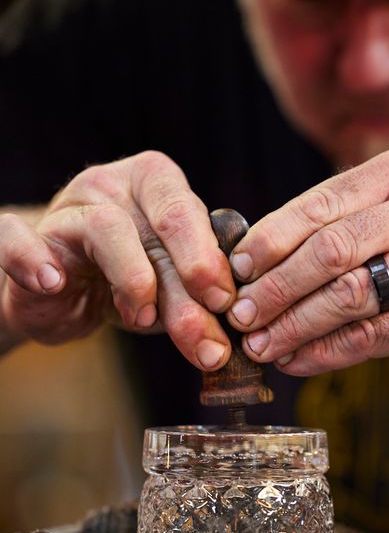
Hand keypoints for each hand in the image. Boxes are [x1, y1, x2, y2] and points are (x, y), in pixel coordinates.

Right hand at [0, 151, 235, 368]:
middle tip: (209, 308)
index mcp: (156, 188)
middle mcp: (114, 187)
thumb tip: (224, 345)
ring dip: (134, 279)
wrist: (58, 294)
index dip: (209, 256)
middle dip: (191, 267)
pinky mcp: (26, 239)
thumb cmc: (122, 283)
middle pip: (161, 217)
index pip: (188, 210)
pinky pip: (18, 239)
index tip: (225, 301)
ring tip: (141, 319)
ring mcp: (68, 209)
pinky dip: (33, 260)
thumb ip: (194, 304)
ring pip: (106, 228)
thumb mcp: (167, 291)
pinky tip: (53, 284)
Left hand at [226, 147, 388, 379]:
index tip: (235, 268)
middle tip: (240, 314)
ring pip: (346, 296)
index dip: (269, 239)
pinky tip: (297, 362)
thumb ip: (347, 226)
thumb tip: (259, 257)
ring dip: (294, 326)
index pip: (319, 204)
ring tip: (261, 345)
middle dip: (275, 287)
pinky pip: (370, 336)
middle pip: (329, 249)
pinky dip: (326, 353)